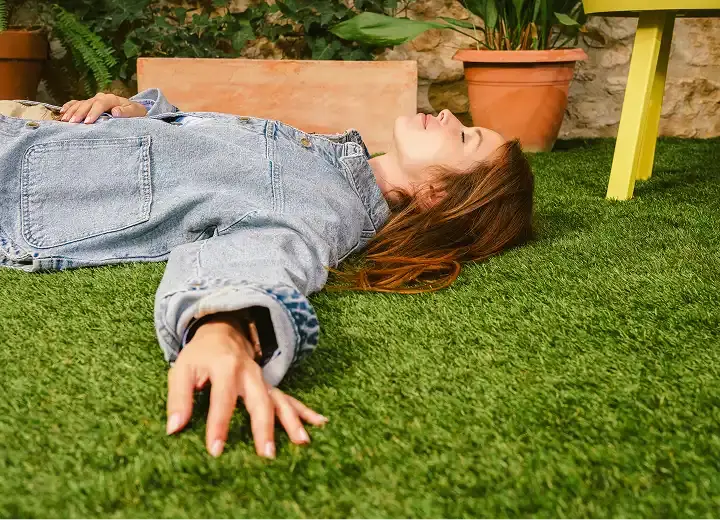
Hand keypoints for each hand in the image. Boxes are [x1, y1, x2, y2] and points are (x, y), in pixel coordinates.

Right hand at [59, 92, 147, 123]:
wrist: (134, 110)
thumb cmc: (135, 113)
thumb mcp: (136, 113)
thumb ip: (127, 112)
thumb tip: (115, 112)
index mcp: (112, 99)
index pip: (100, 104)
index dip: (93, 112)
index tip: (88, 122)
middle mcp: (100, 98)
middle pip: (87, 104)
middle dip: (79, 113)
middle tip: (72, 123)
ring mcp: (93, 100)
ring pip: (80, 103)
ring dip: (71, 111)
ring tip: (65, 120)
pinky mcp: (89, 104)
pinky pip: (76, 103)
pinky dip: (69, 106)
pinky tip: (61, 112)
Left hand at [165, 314, 327, 457]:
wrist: (223, 330)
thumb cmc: (199, 356)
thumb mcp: (181, 370)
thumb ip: (178, 398)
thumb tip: (174, 429)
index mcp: (226, 368)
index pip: (222, 399)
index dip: (218, 425)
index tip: (216, 450)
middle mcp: (250, 373)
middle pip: (260, 401)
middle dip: (264, 428)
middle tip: (267, 454)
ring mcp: (263, 379)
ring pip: (280, 401)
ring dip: (292, 421)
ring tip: (302, 442)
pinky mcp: (269, 386)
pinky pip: (289, 399)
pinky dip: (305, 411)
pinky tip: (320, 422)